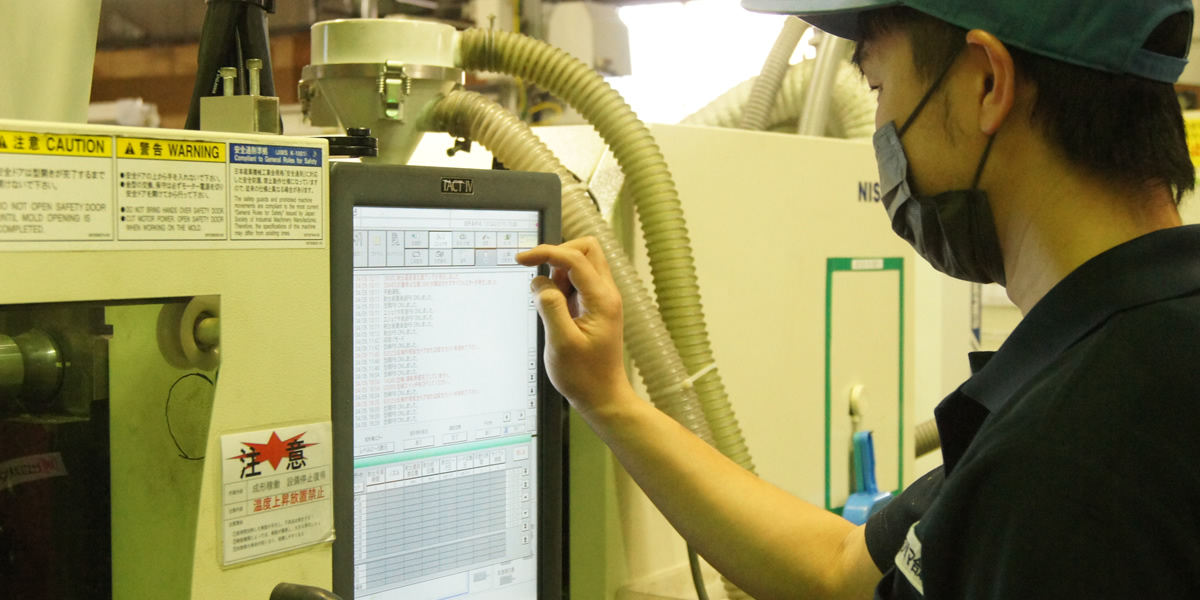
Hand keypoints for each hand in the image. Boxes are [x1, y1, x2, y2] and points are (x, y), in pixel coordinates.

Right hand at [516, 237, 629, 412]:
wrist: (602, 396)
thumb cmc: (584, 376)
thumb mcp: (561, 343)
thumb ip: (550, 307)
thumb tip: (540, 283)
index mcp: (602, 299)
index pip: (575, 258)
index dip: (546, 252)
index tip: (522, 259)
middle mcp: (606, 293)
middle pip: (586, 249)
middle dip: (557, 255)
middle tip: (542, 281)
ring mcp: (600, 298)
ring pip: (580, 263)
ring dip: (558, 273)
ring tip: (549, 305)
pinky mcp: (593, 306)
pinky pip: (576, 281)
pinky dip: (559, 286)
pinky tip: (553, 310)